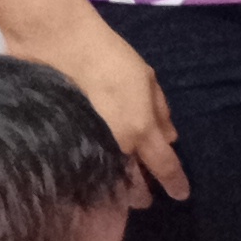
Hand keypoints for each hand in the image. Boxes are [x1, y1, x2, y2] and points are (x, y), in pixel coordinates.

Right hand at [29, 8, 186, 203]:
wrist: (58, 45)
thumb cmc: (109, 56)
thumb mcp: (147, 77)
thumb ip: (160, 110)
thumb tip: (170, 136)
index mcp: (141, 130)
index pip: (165, 167)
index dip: (176, 184)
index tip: (181, 194)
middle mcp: (117, 148)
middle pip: (134, 188)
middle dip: (142, 195)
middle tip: (146, 196)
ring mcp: (89, 149)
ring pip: (108, 185)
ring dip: (118, 191)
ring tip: (121, 190)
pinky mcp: (64, 146)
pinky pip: (86, 171)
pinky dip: (94, 177)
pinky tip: (95, 175)